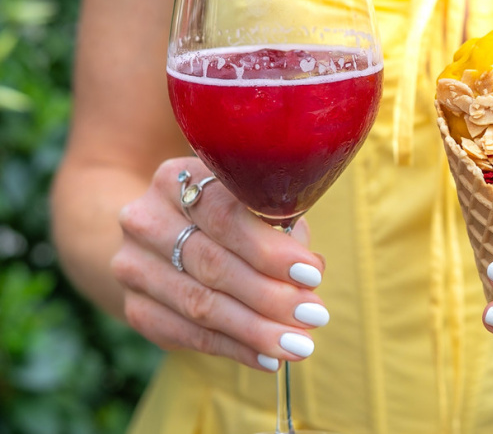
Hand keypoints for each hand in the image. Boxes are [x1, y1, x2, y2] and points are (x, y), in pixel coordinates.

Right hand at [112, 158, 327, 371]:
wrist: (158, 236)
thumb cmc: (227, 214)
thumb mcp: (251, 204)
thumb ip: (281, 225)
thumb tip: (311, 269)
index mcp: (177, 179)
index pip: (225, 214)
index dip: (270, 248)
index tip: (312, 273)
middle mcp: (146, 218)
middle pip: (213, 264)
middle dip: (271, 295)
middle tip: (314, 315)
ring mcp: (134, 264)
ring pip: (201, 305)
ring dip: (256, 330)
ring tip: (298, 344)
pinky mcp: (135, 306)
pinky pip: (188, 335)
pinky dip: (234, 348)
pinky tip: (268, 357)